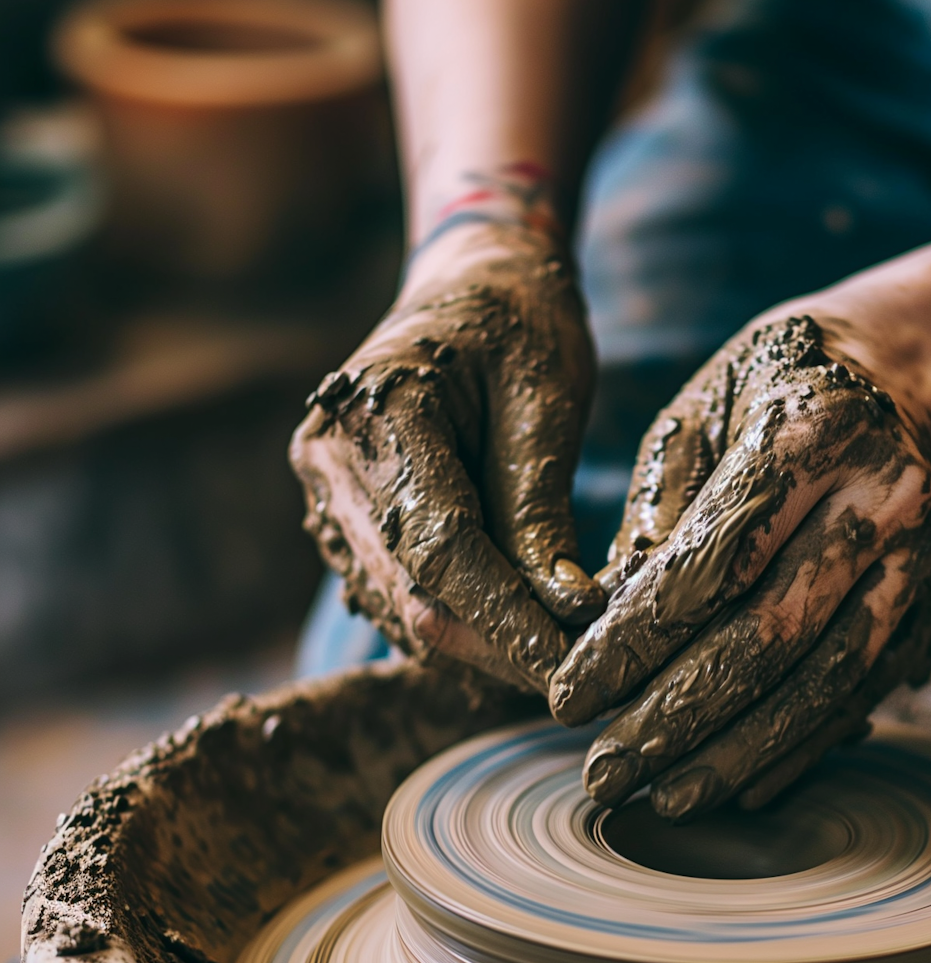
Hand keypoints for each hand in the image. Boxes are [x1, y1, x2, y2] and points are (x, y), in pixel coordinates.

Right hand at [290, 219, 605, 692]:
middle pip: (413, 592)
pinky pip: (396, 596)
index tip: (568, 667)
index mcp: (378, 409)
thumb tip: (564, 610)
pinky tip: (514, 636)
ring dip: (479, 648)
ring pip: (400, 610)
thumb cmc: (519, 323)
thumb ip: (542, 506)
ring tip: (555, 659)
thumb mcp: (547, 398)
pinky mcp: (342, 521)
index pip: (443, 547)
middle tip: (576, 678)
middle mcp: (329, 459)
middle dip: (498, 647)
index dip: (507, 619)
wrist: (467, 284)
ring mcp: (324, 495)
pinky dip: (458, 625)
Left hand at [548, 311, 930, 816]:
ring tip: (668, 801)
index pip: (710, 564)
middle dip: (678, 719)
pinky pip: (866, 691)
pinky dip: (805, 747)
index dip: (634, 644)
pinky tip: (747, 787)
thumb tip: (599, 628)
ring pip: (825, 680)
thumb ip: (656, 515)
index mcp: (809, 433)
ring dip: (741, 752)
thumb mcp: (701, 411)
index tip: (569, 700)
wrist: (919, 362)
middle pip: (770, 635)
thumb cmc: (778, 381)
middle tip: (605, 775)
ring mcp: (919, 556)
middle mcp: (880, 499)